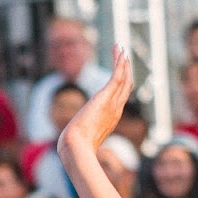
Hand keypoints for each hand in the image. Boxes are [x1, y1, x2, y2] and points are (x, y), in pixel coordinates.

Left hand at [57, 44, 132, 160]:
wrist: (77, 148)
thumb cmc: (77, 147)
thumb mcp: (82, 138)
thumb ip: (82, 133)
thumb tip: (71, 138)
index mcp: (111, 119)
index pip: (121, 99)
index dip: (122, 85)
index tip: (121, 73)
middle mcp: (115, 110)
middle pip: (126, 87)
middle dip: (126, 71)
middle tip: (124, 57)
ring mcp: (112, 104)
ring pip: (123, 79)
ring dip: (123, 63)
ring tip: (121, 49)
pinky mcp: (105, 97)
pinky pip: (117, 76)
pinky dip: (119, 63)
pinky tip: (119, 52)